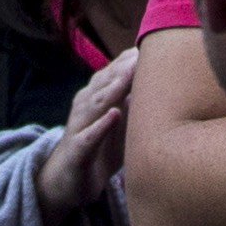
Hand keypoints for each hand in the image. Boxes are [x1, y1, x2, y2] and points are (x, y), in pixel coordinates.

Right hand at [35, 48, 142, 212]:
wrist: (65, 181)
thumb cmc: (99, 148)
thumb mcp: (119, 122)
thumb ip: (134, 101)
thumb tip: (161, 79)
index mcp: (96, 97)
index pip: (113, 72)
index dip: (131, 59)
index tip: (153, 43)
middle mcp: (85, 106)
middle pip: (105, 82)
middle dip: (124, 66)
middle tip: (144, 51)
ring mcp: (79, 127)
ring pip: (95, 104)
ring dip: (112, 88)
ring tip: (130, 74)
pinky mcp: (77, 151)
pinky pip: (88, 137)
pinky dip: (100, 125)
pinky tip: (114, 115)